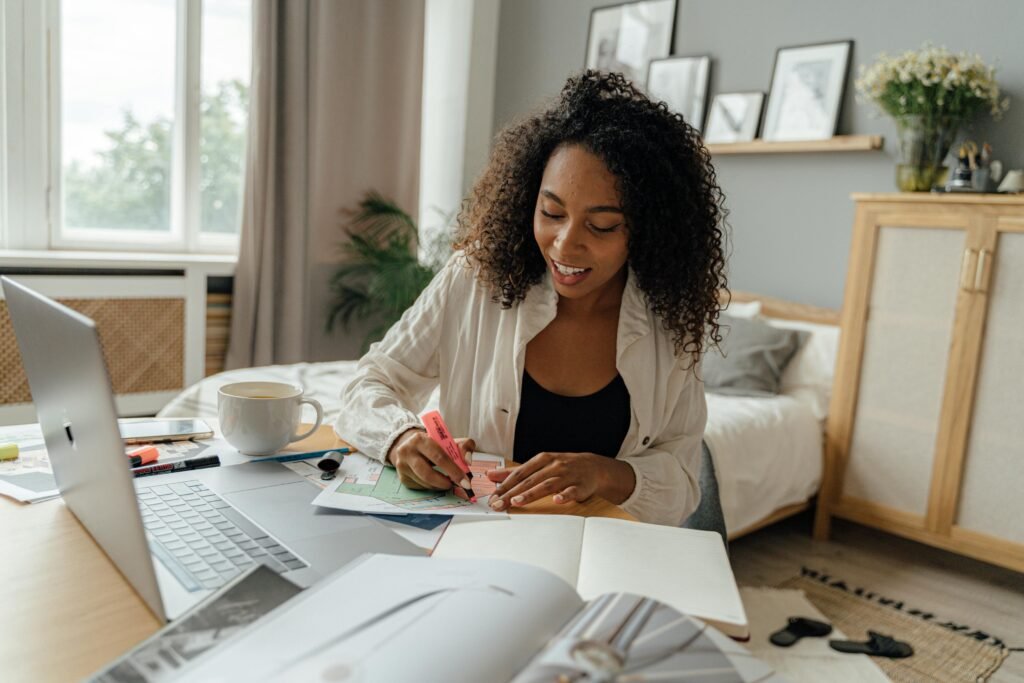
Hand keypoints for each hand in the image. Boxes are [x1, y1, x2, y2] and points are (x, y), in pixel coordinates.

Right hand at [386, 428, 475, 491]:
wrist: (410, 445)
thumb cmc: (434, 443)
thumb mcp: (450, 440)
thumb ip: (464, 445)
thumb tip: (468, 461)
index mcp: (420, 439)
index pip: (439, 457)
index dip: (453, 470)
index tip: (465, 481)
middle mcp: (407, 451)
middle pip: (428, 473)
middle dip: (445, 482)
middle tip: (457, 485)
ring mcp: (402, 465)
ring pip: (424, 482)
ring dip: (439, 485)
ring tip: (448, 482)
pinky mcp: (402, 477)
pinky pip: (420, 486)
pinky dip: (432, 486)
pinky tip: (436, 482)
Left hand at [485, 452, 634, 509]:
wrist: (593, 466)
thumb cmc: (562, 466)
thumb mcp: (539, 465)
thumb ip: (515, 472)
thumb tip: (490, 475)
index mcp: (542, 460)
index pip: (520, 473)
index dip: (505, 485)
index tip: (493, 496)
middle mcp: (553, 466)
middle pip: (529, 480)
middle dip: (512, 493)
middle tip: (498, 504)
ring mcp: (567, 475)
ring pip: (547, 485)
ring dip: (532, 494)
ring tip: (517, 501)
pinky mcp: (580, 486)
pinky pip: (572, 491)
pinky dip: (565, 495)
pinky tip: (557, 500)